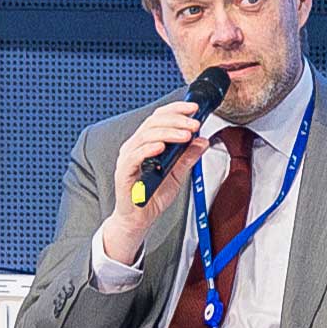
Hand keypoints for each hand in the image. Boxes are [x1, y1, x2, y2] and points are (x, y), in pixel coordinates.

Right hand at [100, 99, 209, 260]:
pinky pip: (134, 156)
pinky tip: (161, 147)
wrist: (139, 218)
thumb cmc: (153, 195)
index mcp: (146, 142)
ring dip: (168, 132)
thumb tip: (203, 141)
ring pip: (146, 135)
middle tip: (194, 124)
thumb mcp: (178, 174)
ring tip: (185, 135)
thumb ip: (188, 157)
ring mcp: (128, 157)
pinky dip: (148, 149)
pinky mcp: (123, 172)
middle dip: (177, 120)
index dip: (176, 109)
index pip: (159, 117)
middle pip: (154, 122)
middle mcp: (135, 145)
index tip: (194, 109)